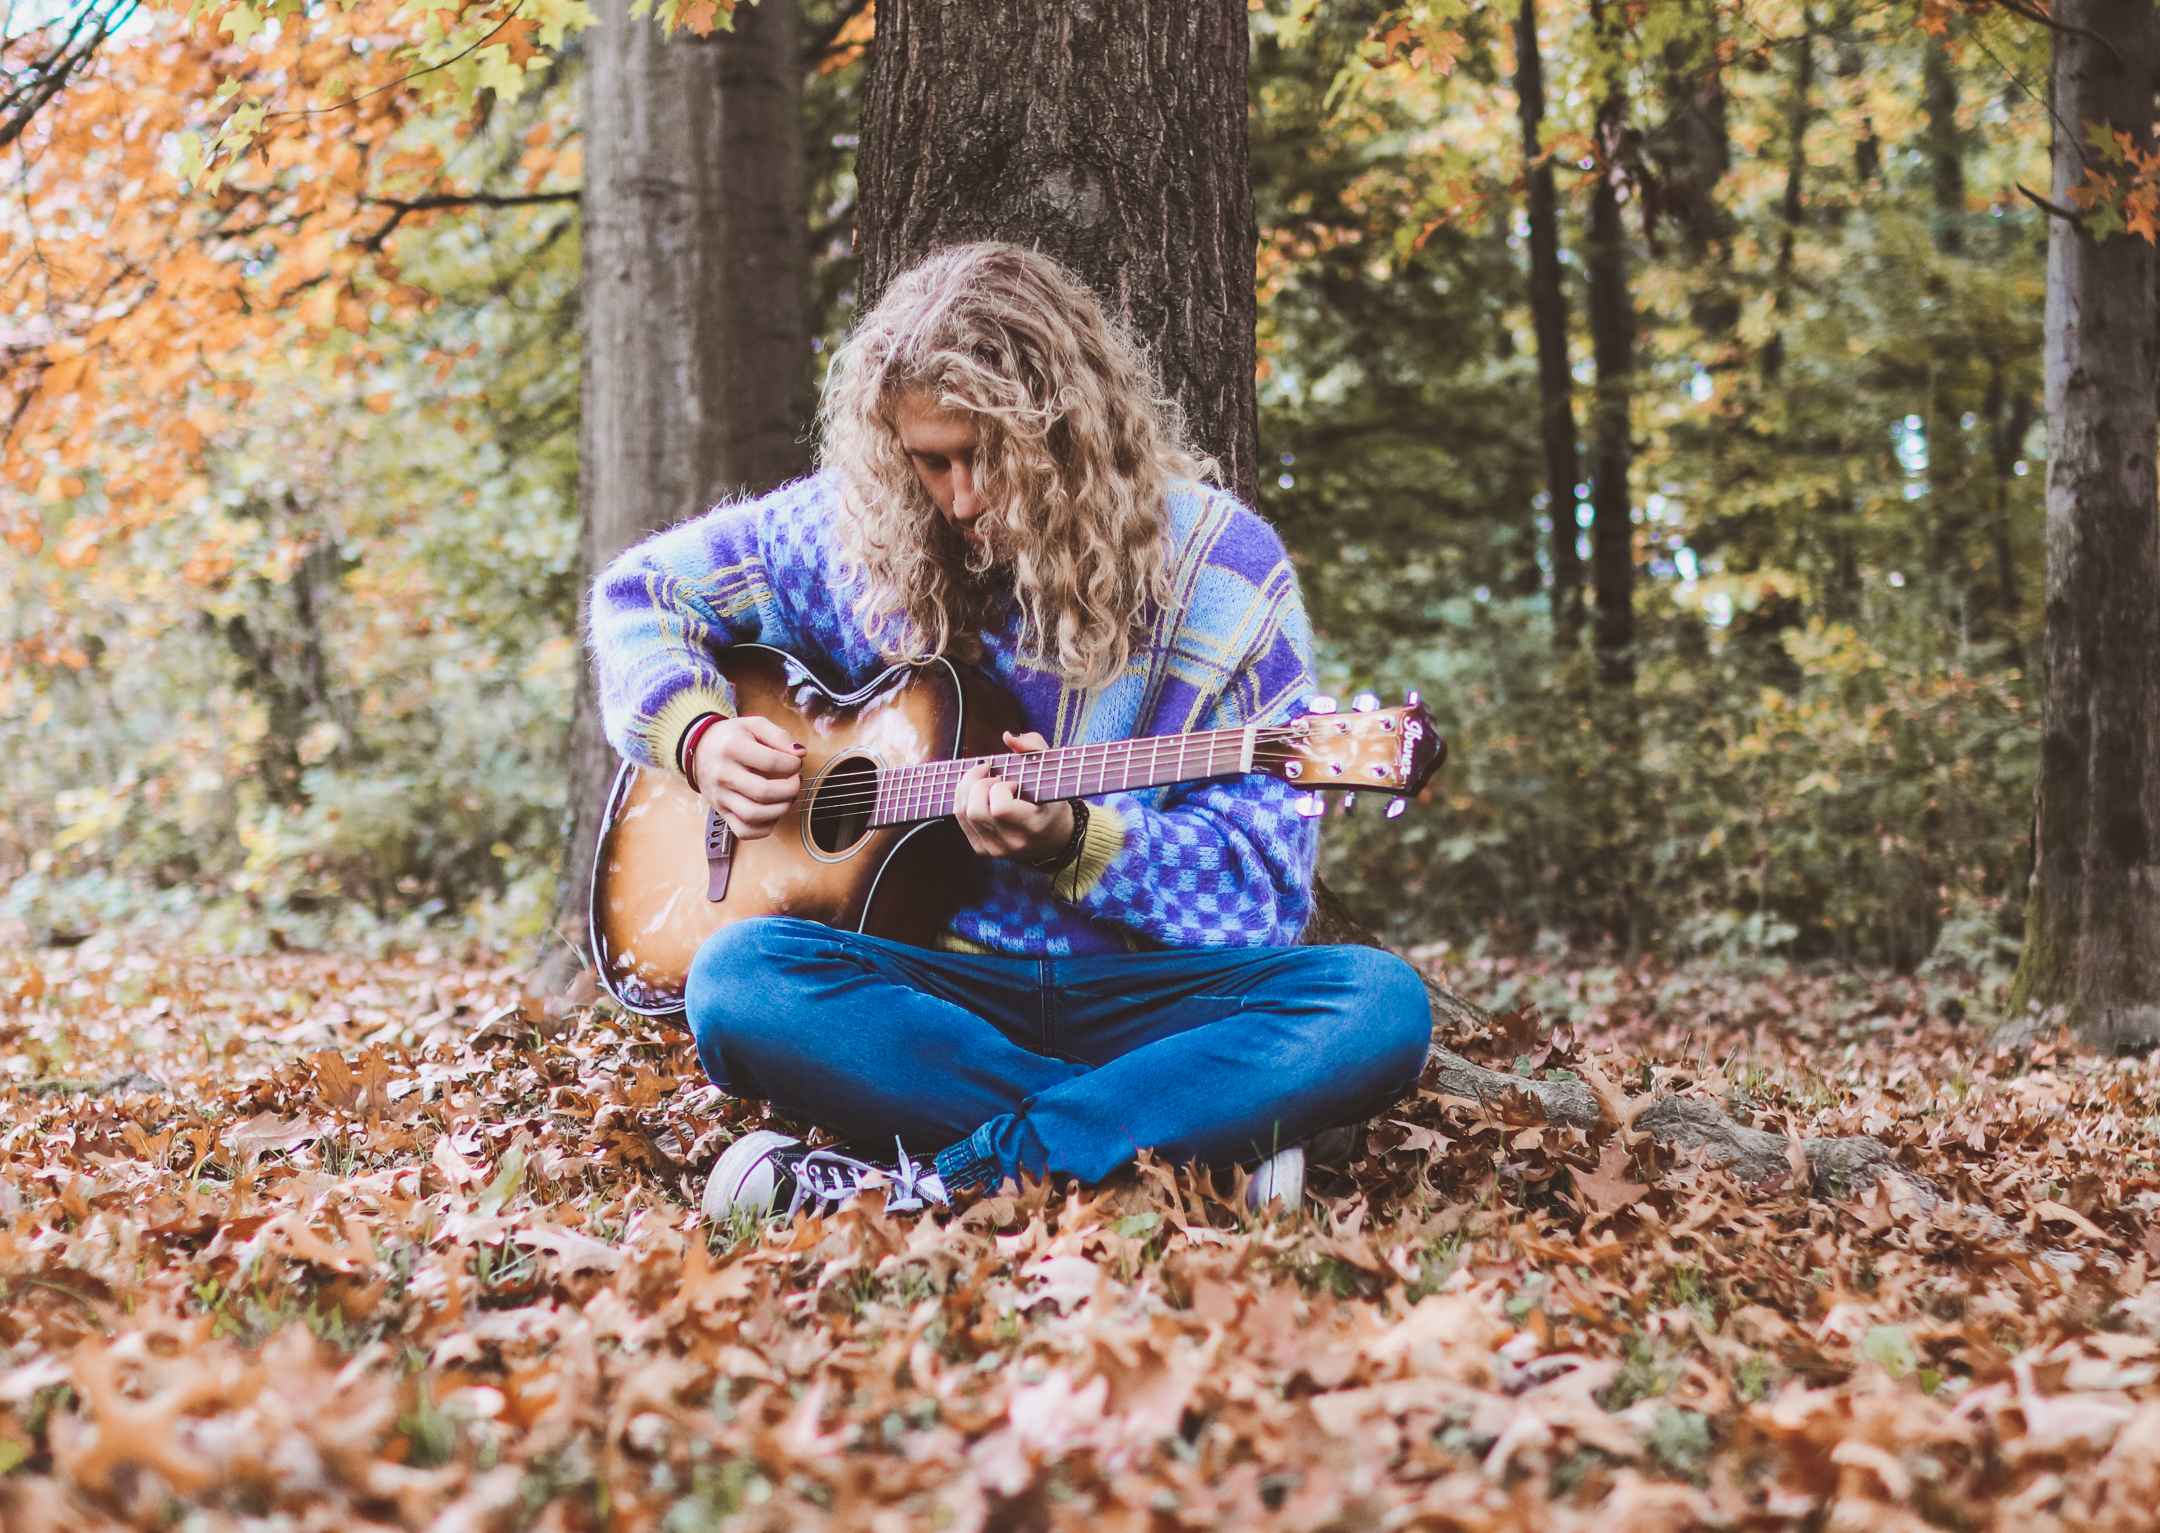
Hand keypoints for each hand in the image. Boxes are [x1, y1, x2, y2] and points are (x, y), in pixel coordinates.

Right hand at [691, 715, 804, 839]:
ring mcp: (720, 796)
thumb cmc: (730, 737)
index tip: (796, 763)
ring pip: (754, 815)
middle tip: (796, 781)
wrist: (698, 749)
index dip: (792, 765)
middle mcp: (723, 775)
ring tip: (787, 797)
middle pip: (764, 792)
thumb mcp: (754, 725)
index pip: (771, 762)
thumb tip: (800, 753)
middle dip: (791, 789)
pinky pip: (744, 831)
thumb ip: (779, 735)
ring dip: (780, 809)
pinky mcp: (721, 811)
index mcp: (732, 749)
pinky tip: (772, 812)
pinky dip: (764, 828)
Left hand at [954, 730, 1074, 861]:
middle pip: (974, 810)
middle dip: (978, 785)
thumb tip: (1007, 736)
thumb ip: (1034, 747)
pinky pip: (961, 818)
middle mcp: (1011, 842)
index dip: (1000, 788)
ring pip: (963, 812)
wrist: (1055, 837)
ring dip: (969, 788)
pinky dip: (964, 798)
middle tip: (994, 777)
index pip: (1000, 808)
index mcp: (1032, 827)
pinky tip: (978, 792)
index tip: (1012, 782)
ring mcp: (994, 848)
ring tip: (986, 781)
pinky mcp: (982, 848)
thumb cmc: (1052, 800)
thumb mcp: (1052, 771)